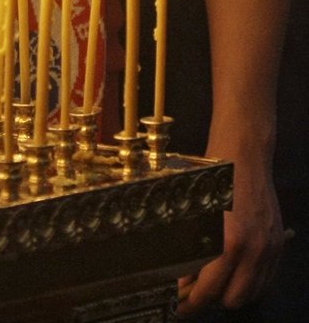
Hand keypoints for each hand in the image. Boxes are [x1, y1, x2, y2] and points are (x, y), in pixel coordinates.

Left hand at [177, 144, 282, 314]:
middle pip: (233, 300)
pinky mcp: (277, 243)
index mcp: (228, 243)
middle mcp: (253, 251)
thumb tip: (182, 278)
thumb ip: (191, 249)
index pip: (209, 291)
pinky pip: (266, 279)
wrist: (244, 151)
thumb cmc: (214, 174)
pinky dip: (250, 283)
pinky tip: (234, 274)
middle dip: (211, 300)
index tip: (179, 305)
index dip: (191, 302)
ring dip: (231, 293)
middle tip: (193, 292)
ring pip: (252, 293)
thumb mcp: (194, 211)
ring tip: (212, 283)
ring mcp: (269, 248)